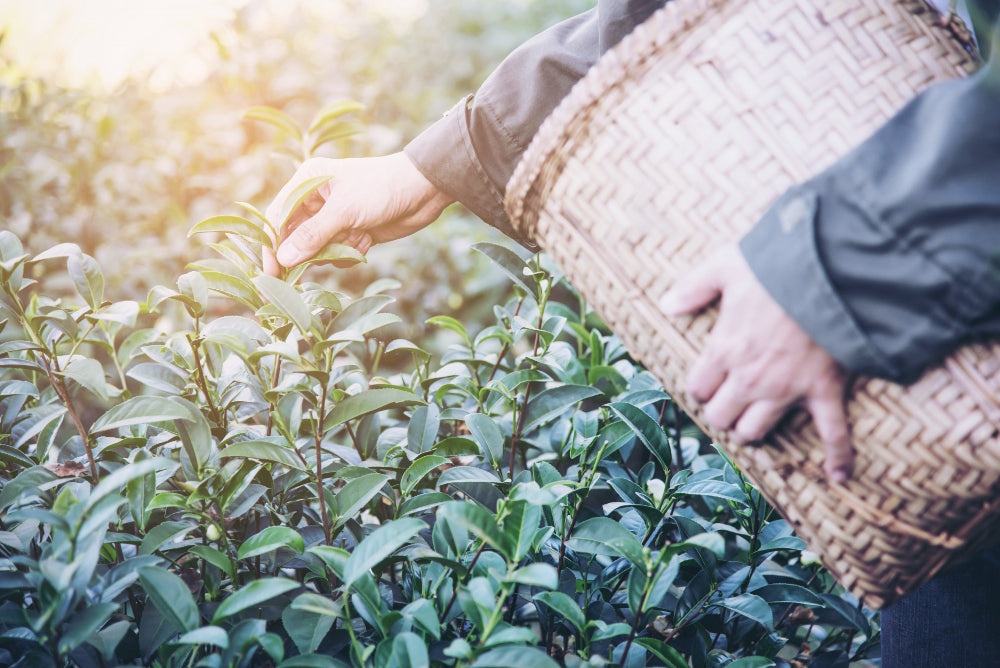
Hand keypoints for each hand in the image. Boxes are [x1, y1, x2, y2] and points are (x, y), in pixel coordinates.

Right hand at [262, 152, 455, 275]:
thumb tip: (285, 258)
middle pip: (295, 237)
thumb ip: (314, 236)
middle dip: (307, 253)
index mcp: (308, 182)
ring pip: (318, 249)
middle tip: (305, 273)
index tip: (271, 272)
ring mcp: (334, 218)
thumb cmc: (382, 188)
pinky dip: (351, 252)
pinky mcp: (351, 232)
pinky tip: (367, 239)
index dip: (272, 245)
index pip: (277, 217)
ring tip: (357, 236)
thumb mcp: (345, 211)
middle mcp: (316, 200)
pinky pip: (338, 254)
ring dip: (336, 251)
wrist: (424, 190)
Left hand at [660, 246, 852, 482]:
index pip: (698, 389)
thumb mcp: (725, 266)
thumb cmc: (776, 265)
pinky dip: (838, 456)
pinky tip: (838, 476)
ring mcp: (786, 389)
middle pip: (722, 417)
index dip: (701, 388)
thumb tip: (666, 305)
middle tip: (730, 401)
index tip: (708, 381)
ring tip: (755, 421)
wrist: (831, 269)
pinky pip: (832, 433)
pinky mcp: (823, 390)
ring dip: (753, 429)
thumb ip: (694, 287)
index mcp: (723, 349)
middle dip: (722, 411)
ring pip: (755, 430)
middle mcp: (749, 377)